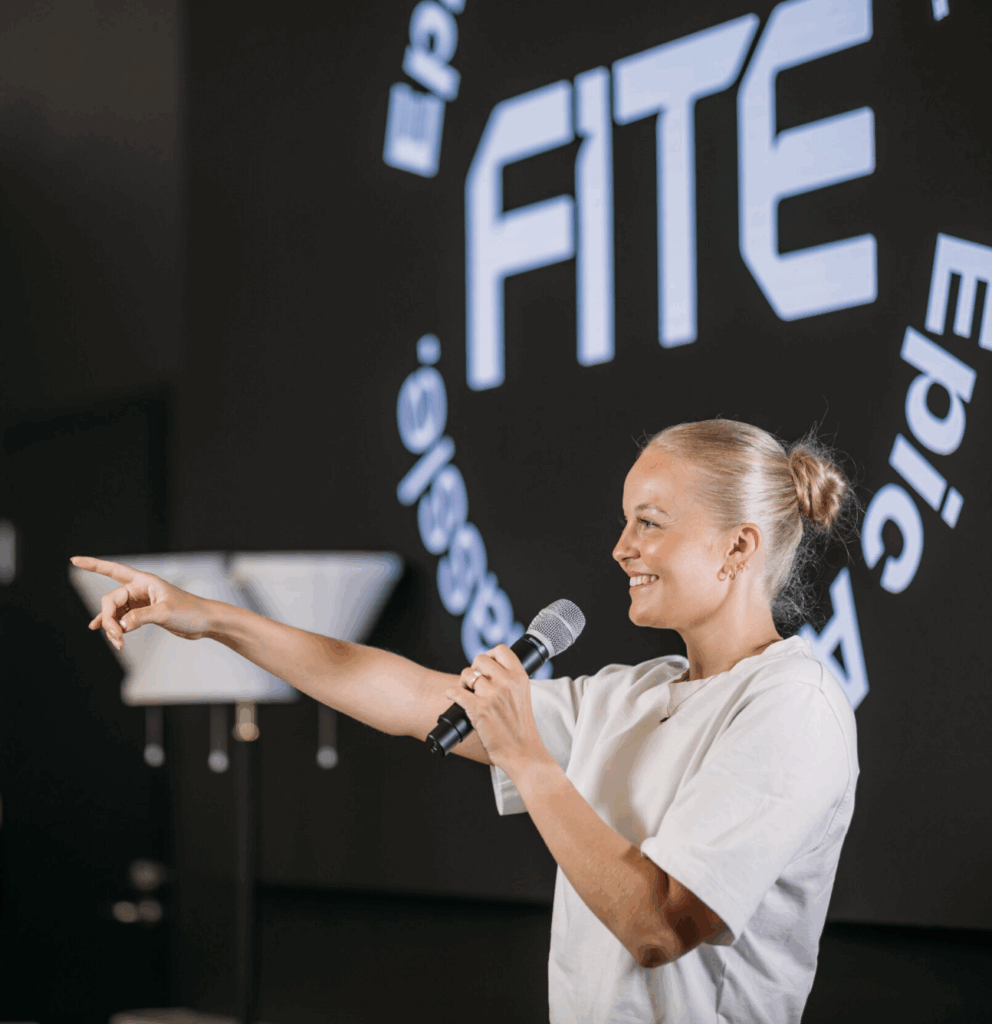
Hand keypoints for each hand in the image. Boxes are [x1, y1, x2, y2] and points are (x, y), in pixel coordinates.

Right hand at [70, 556, 212, 650]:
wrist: (205, 621)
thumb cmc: (190, 611)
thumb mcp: (164, 613)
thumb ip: (140, 617)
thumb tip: (119, 625)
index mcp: (144, 582)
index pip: (113, 570)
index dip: (93, 565)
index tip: (73, 561)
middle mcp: (140, 589)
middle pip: (111, 601)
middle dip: (109, 619)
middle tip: (117, 637)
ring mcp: (141, 602)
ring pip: (115, 612)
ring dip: (113, 627)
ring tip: (117, 643)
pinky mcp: (144, 614)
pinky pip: (122, 618)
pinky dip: (115, 626)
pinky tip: (104, 631)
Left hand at [443, 644, 549, 774]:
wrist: (522, 751)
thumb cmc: (521, 727)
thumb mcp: (522, 695)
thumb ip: (510, 680)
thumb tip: (488, 670)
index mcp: (520, 677)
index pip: (501, 650)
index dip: (490, 655)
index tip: (486, 665)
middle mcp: (507, 683)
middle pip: (480, 659)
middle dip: (474, 669)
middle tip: (474, 682)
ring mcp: (492, 695)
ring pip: (467, 674)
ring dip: (463, 683)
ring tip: (466, 693)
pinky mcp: (479, 710)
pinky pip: (456, 692)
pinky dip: (451, 693)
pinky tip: (453, 696)